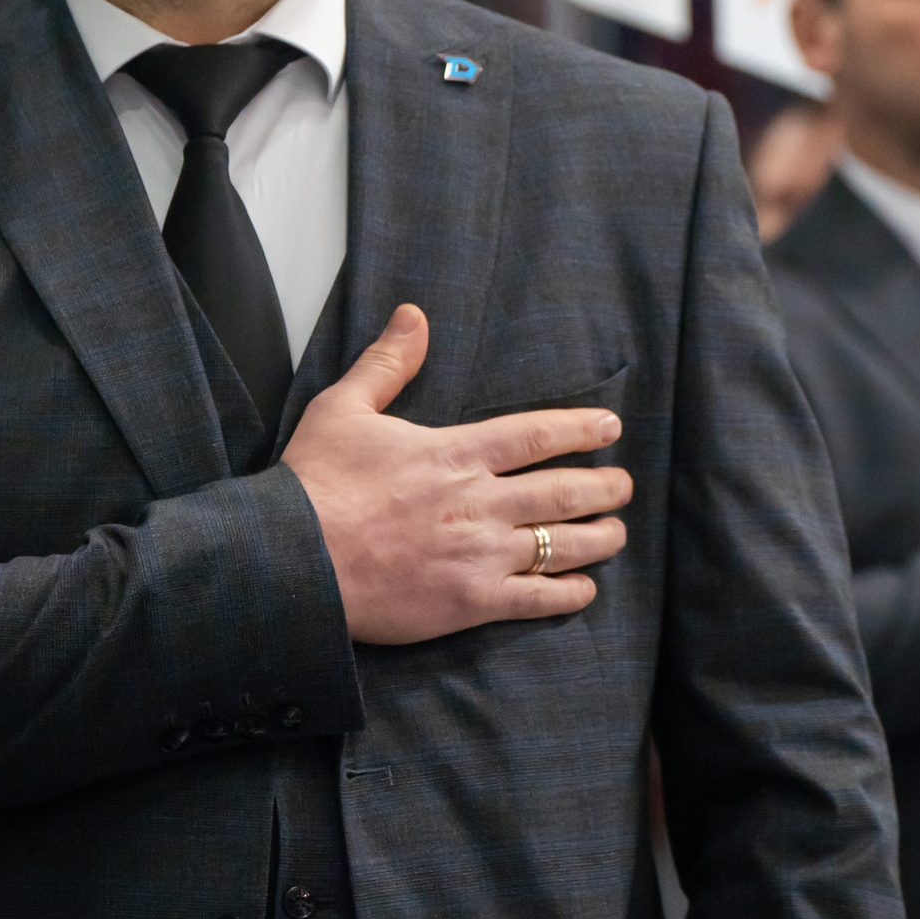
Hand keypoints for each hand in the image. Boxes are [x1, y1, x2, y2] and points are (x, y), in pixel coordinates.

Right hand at [280, 305, 630, 645]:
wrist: (295, 560)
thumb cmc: (316, 483)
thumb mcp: (345, 408)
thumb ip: (387, 363)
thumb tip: (414, 316)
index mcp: (455, 453)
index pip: (536, 435)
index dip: (580, 429)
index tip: (610, 429)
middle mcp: (479, 502)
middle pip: (563, 491)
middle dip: (604, 487)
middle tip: (624, 486)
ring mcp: (479, 554)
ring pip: (560, 545)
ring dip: (598, 538)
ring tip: (617, 533)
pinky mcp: (469, 602)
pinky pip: (536, 599)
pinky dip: (569, 593)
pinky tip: (585, 590)